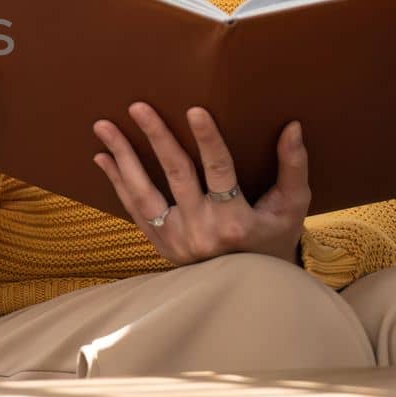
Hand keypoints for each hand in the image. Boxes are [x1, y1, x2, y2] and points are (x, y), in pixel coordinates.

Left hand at [91, 102, 309, 265]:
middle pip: (176, 174)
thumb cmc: (272, 240)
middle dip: (156, 137)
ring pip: (143, 192)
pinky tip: (104, 157)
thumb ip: (292, 168)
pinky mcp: (160, 243)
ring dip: (122, 156)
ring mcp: (176, 239)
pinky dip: (117, 181)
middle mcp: (202, 230)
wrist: (248, 290)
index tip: (194, 111)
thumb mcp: (291, 208)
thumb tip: (292, 127)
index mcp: (236, 221)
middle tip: (138, 106)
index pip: (220, 171)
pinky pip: (134, 209)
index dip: (208, 140)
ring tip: (102, 126)